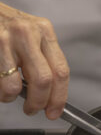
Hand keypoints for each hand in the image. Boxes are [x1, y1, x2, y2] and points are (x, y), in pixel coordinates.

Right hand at [0, 2, 68, 118]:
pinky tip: (0, 84)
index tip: (55, 110)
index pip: (61, 70)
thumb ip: (43, 58)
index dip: (60, 96)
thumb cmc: (6, 24)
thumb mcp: (32, 35)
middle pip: (44, 80)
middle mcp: (29, 33)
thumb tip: (51, 93)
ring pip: (16, 85)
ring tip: (10, 94)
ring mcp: (6, 39)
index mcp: (45, 32)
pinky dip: (1, 92)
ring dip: (12, 98)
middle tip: (33, 109)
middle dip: (39, 102)